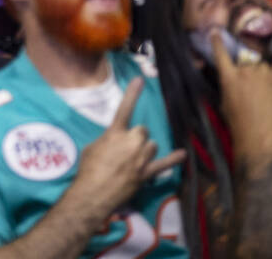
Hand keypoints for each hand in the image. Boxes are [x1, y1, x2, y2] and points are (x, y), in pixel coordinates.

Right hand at [69, 78, 185, 222]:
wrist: (94, 193)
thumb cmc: (89, 168)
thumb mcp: (93, 147)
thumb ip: (107, 140)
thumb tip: (114, 143)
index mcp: (115, 133)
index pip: (125, 109)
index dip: (132, 94)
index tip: (140, 80)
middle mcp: (131, 142)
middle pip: (143, 131)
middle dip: (136, 136)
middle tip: (125, 148)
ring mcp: (141, 157)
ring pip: (152, 145)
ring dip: (145, 149)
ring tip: (135, 158)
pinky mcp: (147, 172)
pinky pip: (164, 163)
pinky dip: (173, 159)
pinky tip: (182, 154)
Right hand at [212, 30, 271, 152]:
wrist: (257, 135)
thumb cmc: (237, 121)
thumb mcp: (224, 99)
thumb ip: (228, 81)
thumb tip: (232, 73)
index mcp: (228, 77)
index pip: (220, 53)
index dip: (217, 41)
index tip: (216, 32)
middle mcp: (245, 71)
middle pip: (244, 55)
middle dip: (244, 59)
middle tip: (246, 68)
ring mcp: (262, 73)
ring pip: (261, 60)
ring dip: (259, 65)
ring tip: (260, 79)